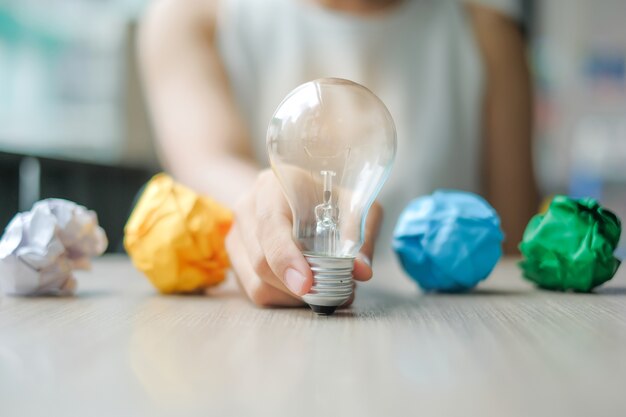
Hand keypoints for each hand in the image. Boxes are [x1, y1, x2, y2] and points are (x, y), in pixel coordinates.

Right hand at [226, 169, 381, 306]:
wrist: (298, 191)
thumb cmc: (327, 196)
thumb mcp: (353, 204)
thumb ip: (359, 234)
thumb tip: (361, 270)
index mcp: (273, 186)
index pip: (271, 225)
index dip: (287, 259)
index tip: (307, 284)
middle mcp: (247, 208)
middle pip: (262, 261)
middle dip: (298, 287)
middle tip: (333, 293)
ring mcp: (236, 235)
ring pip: (257, 283)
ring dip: (293, 297)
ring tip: (323, 289)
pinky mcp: (237, 259)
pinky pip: (256, 291)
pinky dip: (284, 298)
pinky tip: (305, 288)